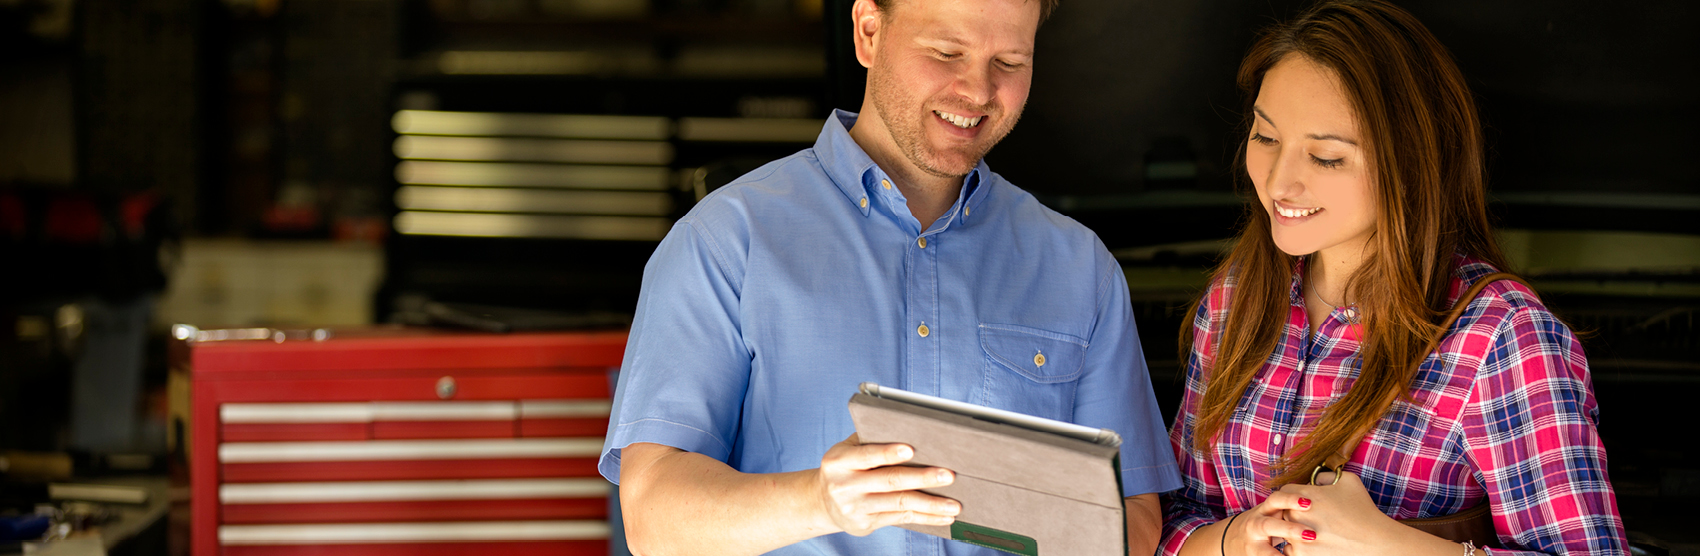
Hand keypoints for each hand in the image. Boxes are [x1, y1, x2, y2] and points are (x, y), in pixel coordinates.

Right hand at [815, 433, 961, 535]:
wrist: (822, 503)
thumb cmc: (844, 468)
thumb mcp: (846, 451)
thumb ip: (870, 440)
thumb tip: (910, 428)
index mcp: (839, 461)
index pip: (867, 455)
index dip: (888, 453)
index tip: (911, 449)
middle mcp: (845, 485)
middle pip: (890, 481)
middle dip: (922, 478)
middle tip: (949, 475)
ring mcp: (855, 507)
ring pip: (899, 503)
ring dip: (930, 504)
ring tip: (955, 504)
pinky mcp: (866, 524)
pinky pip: (901, 519)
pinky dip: (925, 518)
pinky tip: (944, 516)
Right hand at [1224, 490, 1313, 555]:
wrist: (1234, 538)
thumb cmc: (1267, 522)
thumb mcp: (1275, 510)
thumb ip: (1293, 505)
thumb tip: (1325, 486)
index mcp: (1265, 510)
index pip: (1276, 501)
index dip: (1290, 500)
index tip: (1310, 503)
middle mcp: (1256, 525)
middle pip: (1269, 525)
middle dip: (1290, 530)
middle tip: (1312, 535)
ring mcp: (1254, 544)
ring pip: (1265, 551)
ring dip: (1283, 555)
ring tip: (1303, 547)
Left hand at [1273, 471, 1398, 555]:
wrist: (1376, 542)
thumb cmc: (1363, 510)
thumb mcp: (1348, 480)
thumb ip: (1325, 475)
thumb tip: (1314, 480)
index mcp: (1304, 495)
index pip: (1284, 493)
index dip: (1295, 497)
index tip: (1307, 504)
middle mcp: (1296, 514)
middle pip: (1284, 512)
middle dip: (1295, 514)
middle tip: (1313, 519)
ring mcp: (1297, 536)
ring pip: (1285, 531)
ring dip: (1294, 532)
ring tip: (1316, 533)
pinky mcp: (1302, 554)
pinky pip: (1289, 549)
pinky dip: (1299, 548)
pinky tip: (1316, 545)